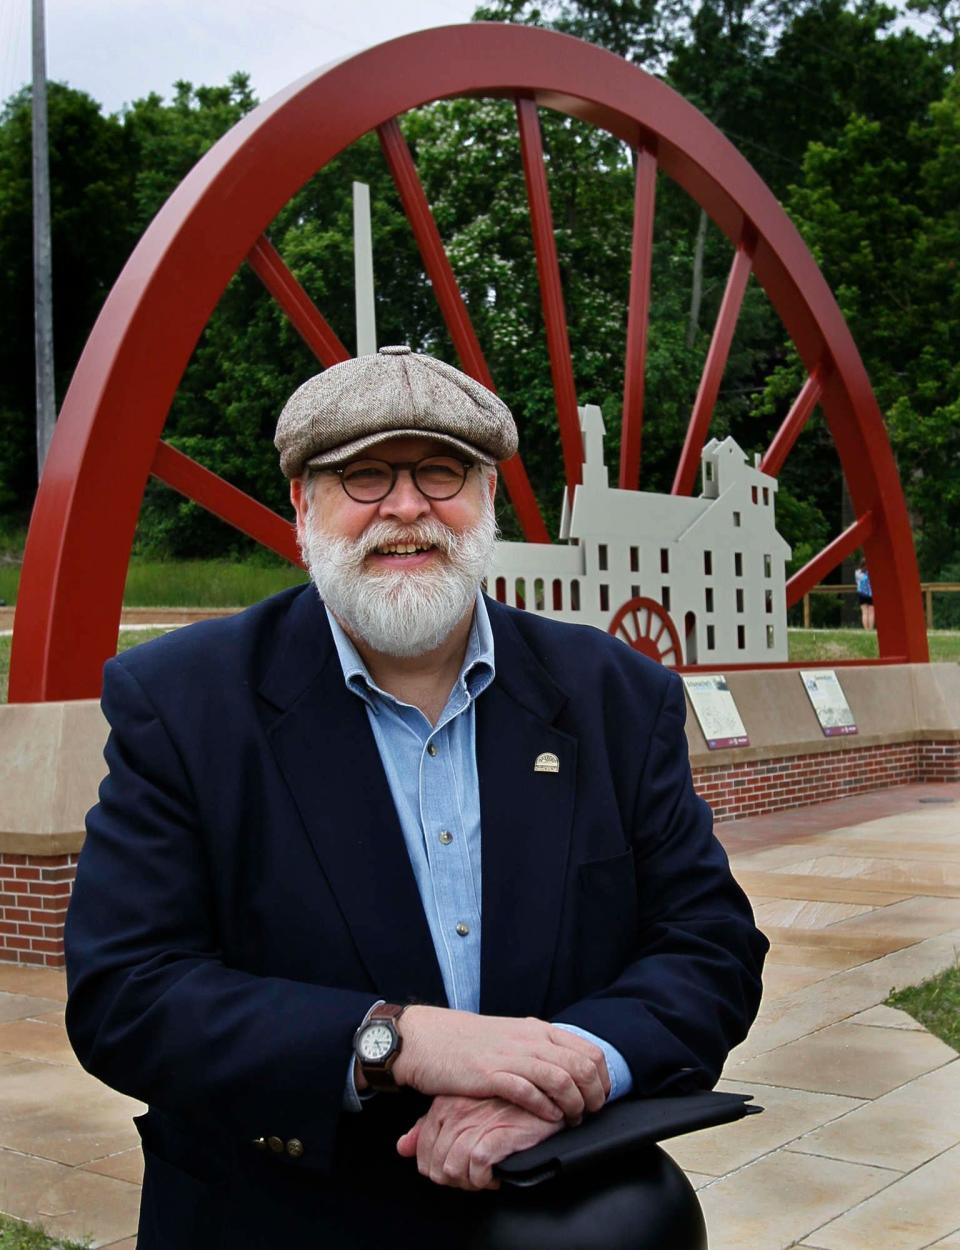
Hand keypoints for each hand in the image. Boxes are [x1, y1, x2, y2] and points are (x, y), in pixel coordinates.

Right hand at [391, 1007, 609, 1121]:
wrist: (426, 1039)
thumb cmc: (467, 1043)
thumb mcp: (510, 1037)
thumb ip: (536, 1049)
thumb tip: (564, 1070)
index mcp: (537, 1030)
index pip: (588, 1051)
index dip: (602, 1078)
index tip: (600, 1097)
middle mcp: (530, 1040)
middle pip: (582, 1067)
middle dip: (593, 1095)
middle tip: (589, 1113)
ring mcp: (511, 1056)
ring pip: (561, 1080)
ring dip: (573, 1105)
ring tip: (570, 1119)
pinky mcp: (491, 1074)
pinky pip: (530, 1092)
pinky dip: (545, 1109)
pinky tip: (547, 1119)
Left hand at [397, 1095, 563, 1190]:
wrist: (543, 1092)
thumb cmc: (504, 1100)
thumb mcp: (462, 1106)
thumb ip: (428, 1126)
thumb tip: (403, 1147)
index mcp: (444, 1103)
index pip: (422, 1149)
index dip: (436, 1168)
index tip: (456, 1169)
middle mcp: (456, 1112)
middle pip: (435, 1165)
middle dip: (453, 1179)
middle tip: (472, 1176)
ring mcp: (474, 1123)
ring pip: (452, 1170)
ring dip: (469, 1182)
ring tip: (484, 1176)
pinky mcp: (495, 1135)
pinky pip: (476, 1169)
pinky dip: (485, 1179)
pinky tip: (496, 1174)